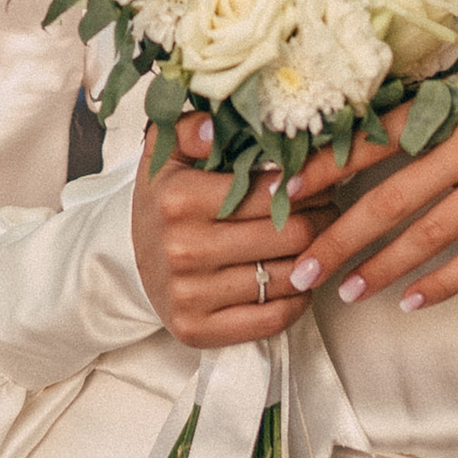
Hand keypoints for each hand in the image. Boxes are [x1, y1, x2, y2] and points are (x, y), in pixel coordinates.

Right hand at [132, 113, 319, 346]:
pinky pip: (273, 319)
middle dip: (322, 220)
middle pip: (288, 236)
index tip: (319, 182)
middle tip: (329, 211)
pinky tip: (299, 282)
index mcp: (180, 199)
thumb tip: (216, 127)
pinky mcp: (197, 330)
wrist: (127, 262)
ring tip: (318, 244)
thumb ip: (190, 129)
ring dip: (314, 262)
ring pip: (287, 279)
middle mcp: (184, 248)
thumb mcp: (166, 155)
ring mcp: (190, 294)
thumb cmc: (164, 202)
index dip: (308, 186)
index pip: (272, 194)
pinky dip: (298, 301)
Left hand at [280, 56, 457, 312]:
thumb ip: (431, 108)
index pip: (375, 139)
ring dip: (384, 266)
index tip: (287, 188)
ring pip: (430, 236)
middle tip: (302, 266)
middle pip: (391, 199)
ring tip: (347, 290)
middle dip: (341, 238)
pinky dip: (444, 283)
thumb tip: (373, 128)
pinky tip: (412, 301)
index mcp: (452, 107)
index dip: (327, 166)